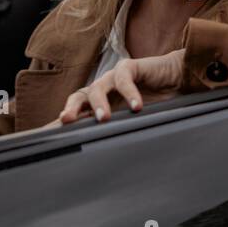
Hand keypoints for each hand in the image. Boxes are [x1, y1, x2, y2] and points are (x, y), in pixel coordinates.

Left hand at [58, 49, 184, 123]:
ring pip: (97, 88)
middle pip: (79, 97)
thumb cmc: (158, 103)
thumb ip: (120, 132)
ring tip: (104, 119)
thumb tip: (110, 159)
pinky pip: (123, 79)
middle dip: (71, 108)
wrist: (179, 80)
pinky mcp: (130, 67)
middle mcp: (103, 90)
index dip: (64, 122)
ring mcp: (114, 77)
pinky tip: (137, 106)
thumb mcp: (134, 122)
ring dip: (99, 104)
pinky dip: (129, 93)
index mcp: (101, 105)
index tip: (49, 135)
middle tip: (66, 121)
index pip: (78, 113)